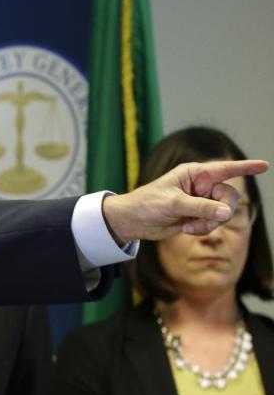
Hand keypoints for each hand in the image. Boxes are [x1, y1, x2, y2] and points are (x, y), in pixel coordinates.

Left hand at [102, 159, 268, 242]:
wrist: (134, 221)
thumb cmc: (148, 204)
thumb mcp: (174, 204)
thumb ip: (202, 208)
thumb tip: (227, 213)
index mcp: (194, 174)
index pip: (225, 169)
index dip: (245, 167)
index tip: (264, 165)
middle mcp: (200, 186)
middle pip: (229, 197)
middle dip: (220, 211)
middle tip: (202, 218)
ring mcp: (201, 201)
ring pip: (223, 214)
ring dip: (208, 224)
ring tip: (187, 225)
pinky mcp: (198, 215)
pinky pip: (213, 224)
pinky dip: (202, 229)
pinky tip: (185, 228)